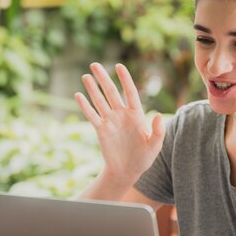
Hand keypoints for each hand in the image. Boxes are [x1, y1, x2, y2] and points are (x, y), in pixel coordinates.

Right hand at [74, 63, 164, 187]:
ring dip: (92, 89)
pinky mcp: (101, 130)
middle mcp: (122, 114)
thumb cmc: (144, 157)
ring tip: (86, 76)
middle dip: (103, 79)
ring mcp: (110, 121)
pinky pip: (92, 116)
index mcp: (136, 115)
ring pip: (100, 101)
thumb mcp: (155, 146)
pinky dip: (85, 106)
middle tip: (95, 64)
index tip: (119, 66)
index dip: (125, 79)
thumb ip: (158, 131)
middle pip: (112, 93)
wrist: (127, 171)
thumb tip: (157, 115)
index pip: (130, 92)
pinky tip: (78, 95)